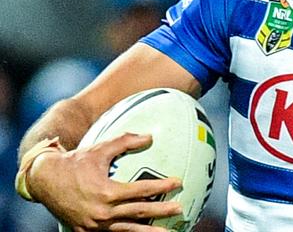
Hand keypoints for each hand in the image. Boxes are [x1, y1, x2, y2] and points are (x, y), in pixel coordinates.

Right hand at [28, 133, 182, 230]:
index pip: (141, 191)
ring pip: (127, 230)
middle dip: (161, 212)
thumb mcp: (100, 148)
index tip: (178, 183)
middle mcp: (102, 212)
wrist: (45, 180)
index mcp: (107, 192)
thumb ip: (125, 141)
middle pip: (139, 213)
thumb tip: (150, 136)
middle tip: (180, 209)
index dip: (162, 187)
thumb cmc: (75, 161)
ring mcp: (94, 226)